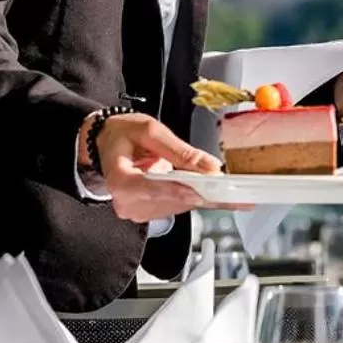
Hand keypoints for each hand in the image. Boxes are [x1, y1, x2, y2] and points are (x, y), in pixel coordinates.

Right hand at [85, 114, 250, 221]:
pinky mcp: (148, 211)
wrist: (107, 142)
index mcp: (118, 179)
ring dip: (204, 196)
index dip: (176, 191)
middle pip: (170, 201)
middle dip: (203, 192)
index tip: (201, 192)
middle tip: (236, 191)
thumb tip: (210, 167)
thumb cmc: (122, 134)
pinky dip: (196, 195)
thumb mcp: (150, 131)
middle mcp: (126, 202)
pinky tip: (215, 190)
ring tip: (232, 189)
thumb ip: (180, 150)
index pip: (148, 189)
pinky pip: (177, 205)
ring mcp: (137, 210)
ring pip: (178, 206)